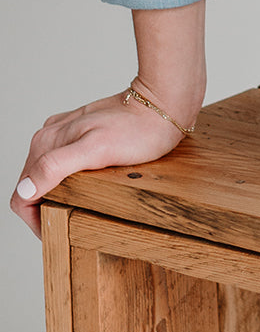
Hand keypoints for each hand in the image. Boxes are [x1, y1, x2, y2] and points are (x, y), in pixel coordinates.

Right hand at [10, 0, 206, 239]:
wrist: (164, 103)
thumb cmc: (140, 128)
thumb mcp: (98, 150)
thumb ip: (57, 166)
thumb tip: (25, 190)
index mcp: (47, 143)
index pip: (22, 194)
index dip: (36, 218)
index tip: (58, 227)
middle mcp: (50, 136)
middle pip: (32, 185)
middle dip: (46, 205)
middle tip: (73, 217)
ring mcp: (65, 133)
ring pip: (47, 173)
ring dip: (57, 191)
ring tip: (82, 202)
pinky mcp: (82, 132)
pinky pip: (64, 161)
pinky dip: (71, 176)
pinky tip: (90, 180)